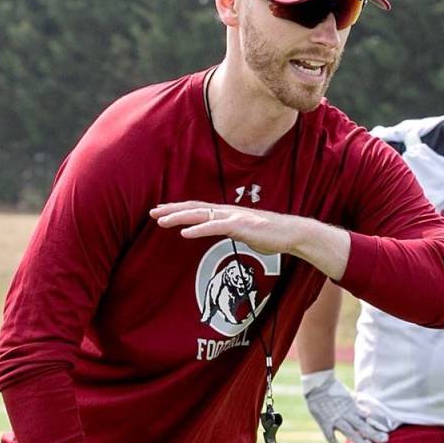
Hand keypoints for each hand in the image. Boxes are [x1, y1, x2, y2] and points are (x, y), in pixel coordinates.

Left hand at [150, 201, 299, 255]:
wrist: (291, 233)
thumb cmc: (268, 234)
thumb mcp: (243, 231)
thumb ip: (228, 229)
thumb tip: (217, 231)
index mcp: (226, 213)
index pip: (197, 208)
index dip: (178, 209)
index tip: (161, 210)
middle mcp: (226, 211)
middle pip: (194, 208)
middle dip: (172, 210)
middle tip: (152, 212)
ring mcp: (233, 217)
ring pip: (201, 215)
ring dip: (179, 217)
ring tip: (161, 221)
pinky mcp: (241, 226)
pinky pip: (215, 227)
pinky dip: (199, 229)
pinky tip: (185, 233)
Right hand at [302, 369, 388, 442]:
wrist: (317, 385)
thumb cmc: (333, 388)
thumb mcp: (348, 395)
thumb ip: (356, 404)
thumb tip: (366, 413)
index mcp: (352, 406)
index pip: (366, 417)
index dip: (375, 424)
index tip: (384, 431)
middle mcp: (346, 414)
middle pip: (362, 425)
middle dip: (373, 433)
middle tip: (384, 440)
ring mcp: (335, 419)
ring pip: (350, 432)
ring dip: (359, 441)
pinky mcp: (325, 423)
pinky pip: (331, 437)